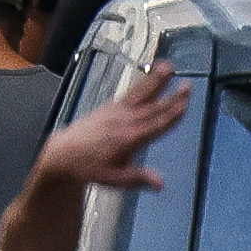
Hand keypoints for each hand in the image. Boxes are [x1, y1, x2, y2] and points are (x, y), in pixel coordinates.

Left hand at [29, 71, 187, 201]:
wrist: (62, 154)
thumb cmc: (88, 168)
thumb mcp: (113, 179)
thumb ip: (138, 178)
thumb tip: (161, 183)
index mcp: (129, 139)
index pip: (156, 124)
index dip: (172, 114)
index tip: (185, 103)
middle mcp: (124, 122)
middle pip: (153, 108)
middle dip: (172, 97)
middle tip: (188, 86)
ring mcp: (116, 112)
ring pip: (141, 94)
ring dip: (156, 81)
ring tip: (169, 66)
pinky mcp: (109, 107)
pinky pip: (130, 94)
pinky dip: (142, 84)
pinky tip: (149, 78)